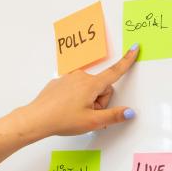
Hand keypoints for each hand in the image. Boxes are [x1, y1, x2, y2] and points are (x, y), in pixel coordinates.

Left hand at [17, 46, 137, 137]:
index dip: (127, 61)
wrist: (36, 119)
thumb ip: (113, 116)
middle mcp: (80, 77)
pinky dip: (75, 99)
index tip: (135, 48)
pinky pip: (75, 89)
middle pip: (101, 87)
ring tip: (76, 114)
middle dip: (100, 101)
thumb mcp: (92, 122)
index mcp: (91, 84)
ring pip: (88, 89)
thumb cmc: (62, 119)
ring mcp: (68, 79)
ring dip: (87, 101)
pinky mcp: (59, 83)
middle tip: (89, 115)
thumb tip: (129, 112)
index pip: (115, 72)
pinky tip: (67, 110)